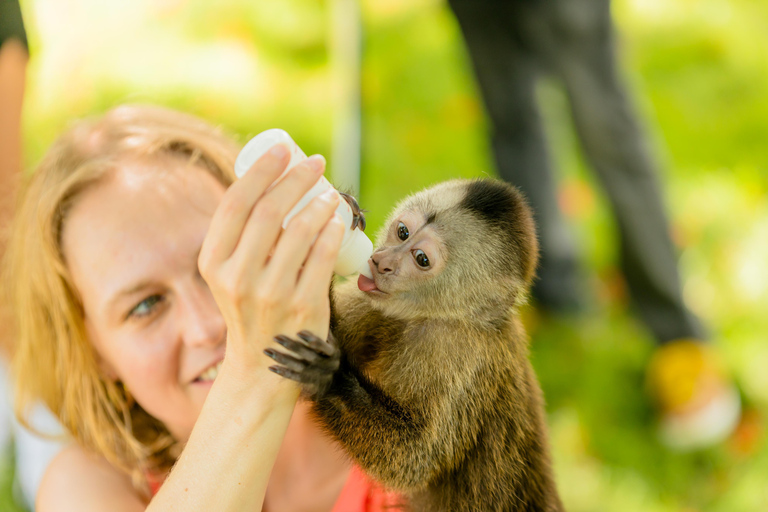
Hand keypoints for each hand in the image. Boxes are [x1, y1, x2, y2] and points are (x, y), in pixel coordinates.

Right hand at [198, 144, 344, 376]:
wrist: (262, 364)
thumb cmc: (250, 306)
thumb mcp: (229, 273)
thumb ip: (242, 237)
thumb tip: (272, 181)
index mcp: (213, 262)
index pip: (235, 203)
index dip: (261, 170)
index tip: (283, 148)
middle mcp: (237, 277)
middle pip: (269, 211)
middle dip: (296, 177)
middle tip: (315, 163)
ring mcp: (271, 294)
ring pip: (300, 231)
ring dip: (319, 203)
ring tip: (329, 193)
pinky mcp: (302, 307)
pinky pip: (323, 258)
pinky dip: (332, 232)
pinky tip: (337, 220)